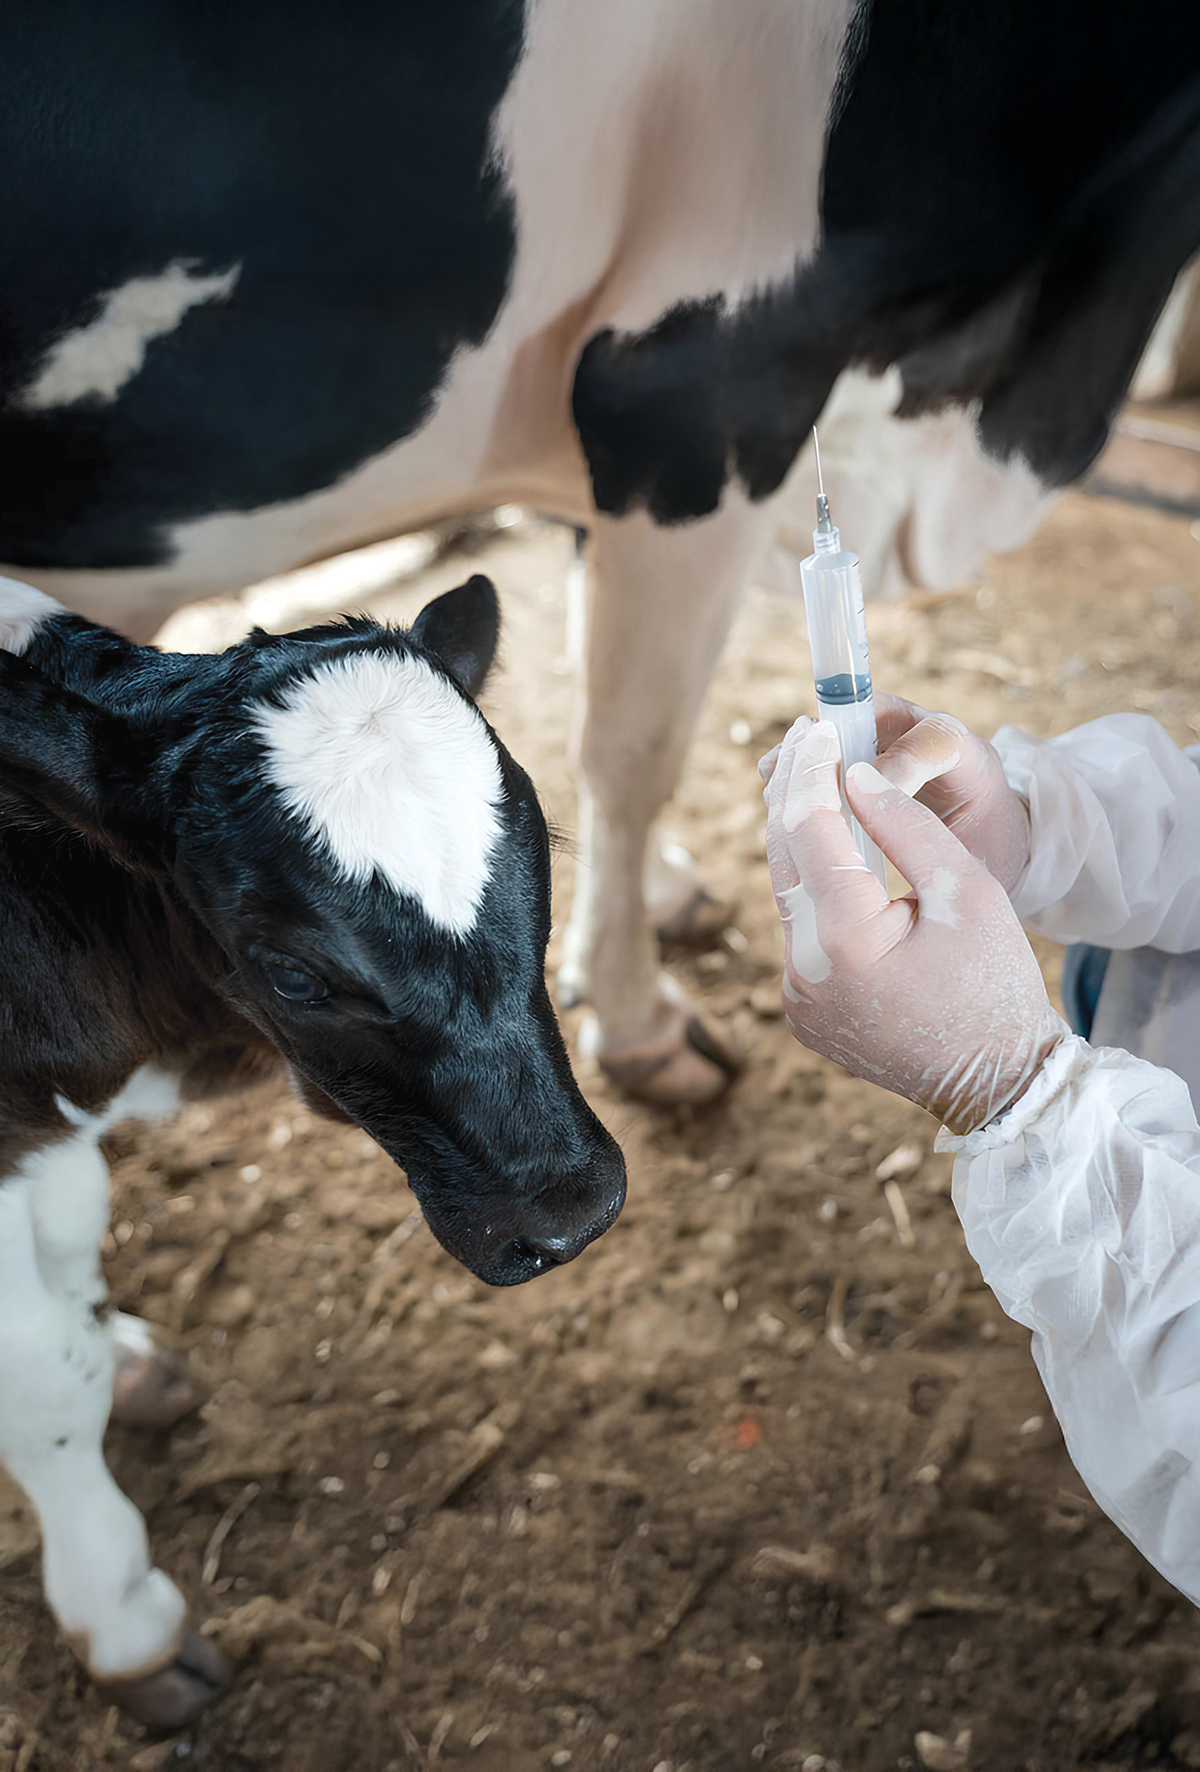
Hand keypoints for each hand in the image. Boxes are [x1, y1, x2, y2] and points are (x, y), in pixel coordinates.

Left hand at [761, 718, 1065, 1134]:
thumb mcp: (967, 890)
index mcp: (844, 938)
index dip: (811, 769)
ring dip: (799, 840)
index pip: (809, 827)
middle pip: (782, 857)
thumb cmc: (995, 983)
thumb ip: (905, 827)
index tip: (817, 726)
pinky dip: (811, 890)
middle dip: (791, 792)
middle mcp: (802, 970)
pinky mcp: (800, 1011)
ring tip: (817, 783)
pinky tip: (831, 855)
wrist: (997, 1083)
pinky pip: (797, 933)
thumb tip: (853, 776)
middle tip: (804, 739)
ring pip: (786, 894)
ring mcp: (795, 996)